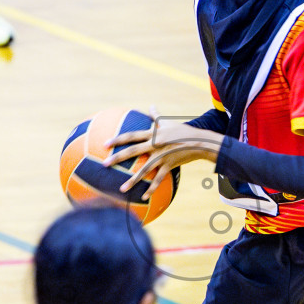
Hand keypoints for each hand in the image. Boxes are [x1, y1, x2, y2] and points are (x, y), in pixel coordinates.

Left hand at [105, 112, 224, 197]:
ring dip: (132, 180)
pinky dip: (152, 189)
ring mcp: (161, 156)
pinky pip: (158, 180)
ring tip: (121, 189)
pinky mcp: (168, 166)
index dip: (117, 139)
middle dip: (117, 158)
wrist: (199, 142)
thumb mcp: (168, 122)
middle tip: (104, 164)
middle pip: (133, 151)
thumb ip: (157, 116)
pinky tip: (143, 197)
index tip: (105, 144)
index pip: (131, 136)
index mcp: (152, 134)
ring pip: (144, 170)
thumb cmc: (183, 131)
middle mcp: (154, 145)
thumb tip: (151, 106)